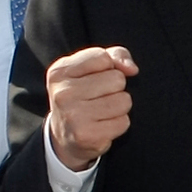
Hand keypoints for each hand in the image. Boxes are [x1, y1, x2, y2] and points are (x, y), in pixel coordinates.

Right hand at [43, 46, 138, 171]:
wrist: (65, 136)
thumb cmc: (83, 95)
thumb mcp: (91, 67)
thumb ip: (115, 55)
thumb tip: (132, 69)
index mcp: (60, 71)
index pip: (103, 57)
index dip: (108, 67)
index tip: (95, 78)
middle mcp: (63, 93)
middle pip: (117, 79)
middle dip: (115, 88)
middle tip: (98, 98)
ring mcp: (73, 115)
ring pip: (124, 100)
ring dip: (119, 107)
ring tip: (101, 111)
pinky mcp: (87, 136)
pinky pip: (123, 122)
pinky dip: (118, 124)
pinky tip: (102, 126)